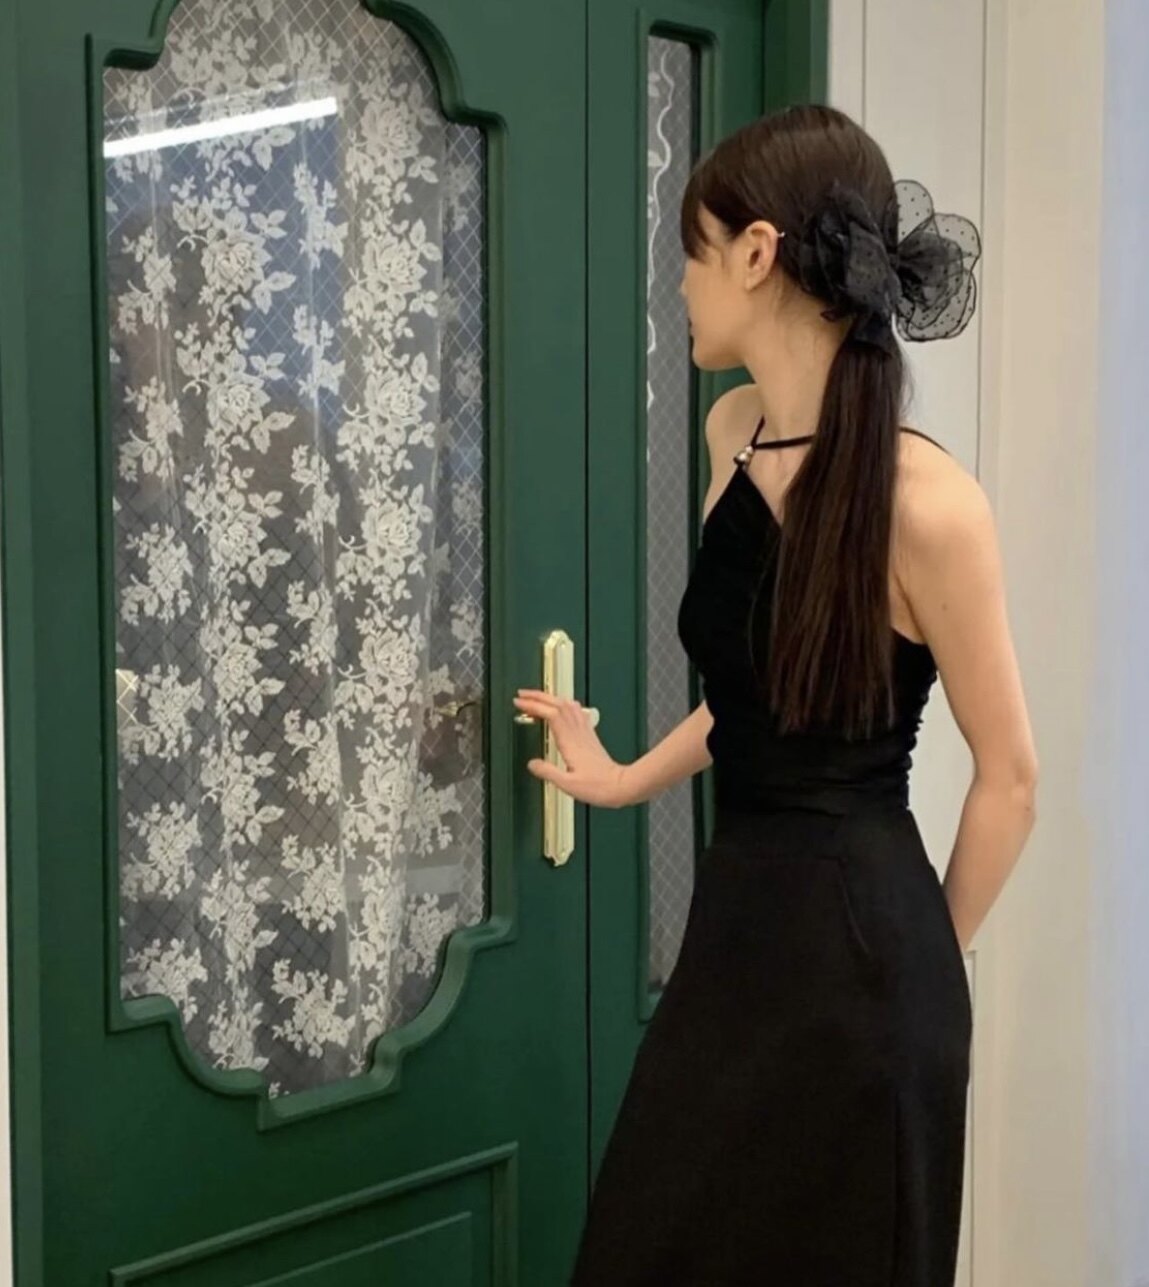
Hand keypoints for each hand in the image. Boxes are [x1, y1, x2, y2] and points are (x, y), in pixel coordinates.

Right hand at [512, 689, 630, 807]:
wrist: (621, 786)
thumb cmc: (598, 787)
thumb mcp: (567, 784)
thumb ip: (548, 772)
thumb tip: (531, 764)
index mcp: (570, 742)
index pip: (551, 714)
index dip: (534, 706)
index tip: (519, 703)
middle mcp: (578, 733)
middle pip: (558, 704)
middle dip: (538, 696)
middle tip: (521, 694)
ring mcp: (585, 733)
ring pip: (567, 705)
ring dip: (551, 698)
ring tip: (537, 698)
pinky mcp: (590, 736)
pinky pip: (577, 713)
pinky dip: (566, 705)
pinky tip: (563, 707)